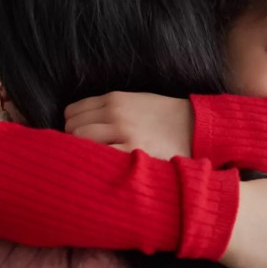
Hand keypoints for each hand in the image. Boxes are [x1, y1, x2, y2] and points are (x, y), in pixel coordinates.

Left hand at [64, 91, 193, 159]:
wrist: (194, 126)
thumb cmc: (163, 118)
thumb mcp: (135, 101)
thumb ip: (109, 108)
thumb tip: (81, 122)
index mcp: (114, 99)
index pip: (72, 111)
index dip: (72, 125)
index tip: (78, 138)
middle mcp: (115, 113)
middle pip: (73, 127)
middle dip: (73, 141)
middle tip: (84, 153)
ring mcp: (124, 131)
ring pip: (80, 139)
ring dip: (82, 152)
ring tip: (92, 162)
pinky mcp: (133, 150)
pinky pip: (99, 156)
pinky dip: (96, 162)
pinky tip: (103, 168)